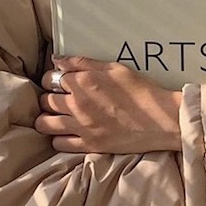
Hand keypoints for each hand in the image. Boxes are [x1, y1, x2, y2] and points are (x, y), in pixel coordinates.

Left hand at [34, 51, 182, 153]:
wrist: (161, 120)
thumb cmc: (141, 92)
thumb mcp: (114, 68)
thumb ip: (83, 63)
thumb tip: (57, 60)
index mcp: (83, 82)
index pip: (49, 78)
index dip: (51, 79)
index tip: (58, 83)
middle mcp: (77, 104)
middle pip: (44, 100)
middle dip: (47, 98)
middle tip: (57, 100)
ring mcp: (81, 126)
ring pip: (45, 123)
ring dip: (46, 119)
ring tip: (54, 118)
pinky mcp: (89, 145)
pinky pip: (58, 144)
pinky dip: (58, 139)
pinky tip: (66, 134)